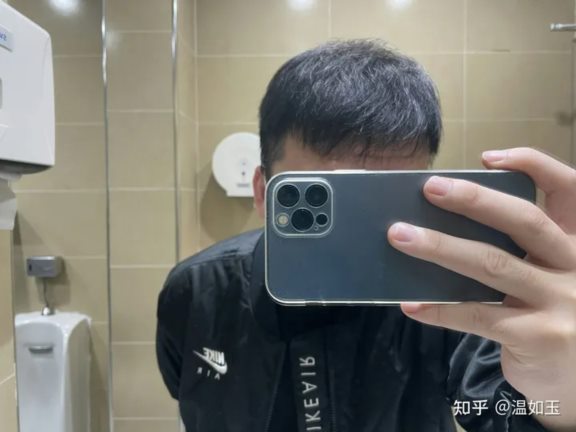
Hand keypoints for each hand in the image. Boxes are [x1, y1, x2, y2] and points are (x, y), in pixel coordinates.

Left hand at [387, 148, 575, 430]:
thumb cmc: (555, 319)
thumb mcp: (551, 278)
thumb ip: (519, 254)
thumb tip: (446, 229)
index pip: (568, 189)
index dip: (534, 165)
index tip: (488, 157)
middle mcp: (575, 266)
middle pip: (524, 221)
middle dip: (474, 199)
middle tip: (430, 187)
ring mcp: (559, 301)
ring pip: (492, 264)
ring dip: (440, 247)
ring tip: (401, 235)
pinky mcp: (538, 336)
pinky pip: (477, 316)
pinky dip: (439, 310)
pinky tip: (411, 305)